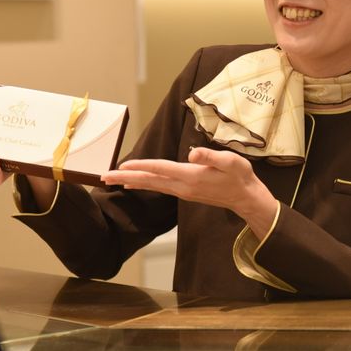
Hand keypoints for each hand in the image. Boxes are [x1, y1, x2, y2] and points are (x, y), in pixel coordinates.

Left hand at [101, 147, 277, 237]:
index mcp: (191, 176)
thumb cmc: (240, 176)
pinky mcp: (184, 192)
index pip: (160, 169)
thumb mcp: (231, 162)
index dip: (141, 166)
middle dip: (125, 177)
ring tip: (112, 179)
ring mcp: (182, 191)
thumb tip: (193, 153)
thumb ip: (212, 156)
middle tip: (103, 177)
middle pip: (149, 180)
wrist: (246, 198)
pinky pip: (158, 187)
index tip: (121, 166)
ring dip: (131, 180)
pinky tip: (133, 182)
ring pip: (151, 184)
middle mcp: (183, 186)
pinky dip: (143, 183)